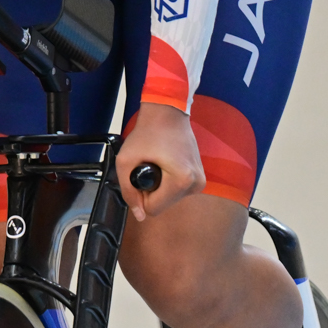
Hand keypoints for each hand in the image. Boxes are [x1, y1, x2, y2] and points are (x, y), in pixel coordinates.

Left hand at [116, 102, 205, 221]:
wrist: (167, 113)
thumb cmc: (147, 133)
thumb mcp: (126, 161)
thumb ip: (128, 191)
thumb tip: (139, 215)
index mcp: (181, 181)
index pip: (154, 209)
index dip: (141, 195)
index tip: (140, 175)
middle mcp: (195, 184)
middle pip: (164, 205)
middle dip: (152, 191)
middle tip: (148, 166)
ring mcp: (200, 181)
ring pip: (171, 199)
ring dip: (161, 187)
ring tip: (158, 163)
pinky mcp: (201, 178)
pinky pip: (178, 191)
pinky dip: (169, 182)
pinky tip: (167, 163)